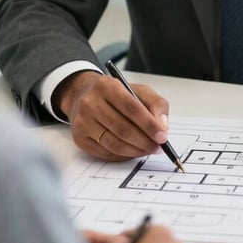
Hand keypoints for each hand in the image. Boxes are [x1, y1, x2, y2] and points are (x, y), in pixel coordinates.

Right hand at [55, 70, 169, 160]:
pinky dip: (123, 156)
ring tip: (148, 150)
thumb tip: (162, 126)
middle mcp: (91, 103)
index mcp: (107, 86)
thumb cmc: (116, 93)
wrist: (83, 95)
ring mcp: (83, 122)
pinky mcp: (80, 139)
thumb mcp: (139, 90)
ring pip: (114, 144)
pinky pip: (106, 153)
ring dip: (136, 150)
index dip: (149, 124)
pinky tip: (133, 151)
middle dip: (145, 141)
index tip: (163, 137)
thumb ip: (156, 104)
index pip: (131, 108)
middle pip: (123, 128)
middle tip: (158, 147)